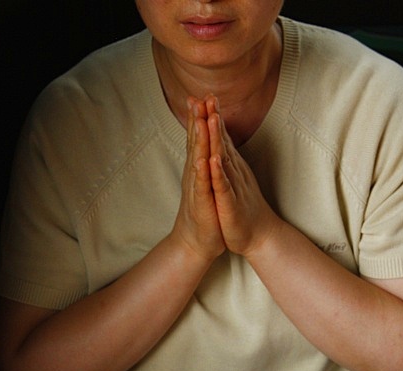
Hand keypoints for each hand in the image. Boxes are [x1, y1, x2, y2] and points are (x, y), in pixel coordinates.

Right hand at [171, 97, 225, 263]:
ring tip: (200, 120)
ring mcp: (197, 189)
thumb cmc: (205, 214)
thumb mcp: (206, 185)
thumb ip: (205, 165)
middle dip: (197, 121)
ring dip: (199, 141)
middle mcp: (195, 175)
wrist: (196, 243)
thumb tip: (206, 147)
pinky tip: (203, 160)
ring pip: (197, 159)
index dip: (200, 118)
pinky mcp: (201, 204)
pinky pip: (202, 186)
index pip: (199, 140)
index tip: (202, 96)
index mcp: (199, 170)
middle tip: (197, 97)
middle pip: (196, 144)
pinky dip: (203, 172)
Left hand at [204, 95, 279, 256]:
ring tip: (211, 117)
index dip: (213, 117)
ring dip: (217, 139)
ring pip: (224, 159)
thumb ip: (229, 162)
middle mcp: (234, 173)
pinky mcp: (231, 204)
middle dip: (214, 119)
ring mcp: (233, 187)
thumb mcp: (233, 182)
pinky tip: (213, 160)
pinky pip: (224, 187)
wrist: (259, 236)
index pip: (221, 139)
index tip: (204, 96)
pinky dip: (218, 173)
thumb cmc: (244, 210)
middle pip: (222, 142)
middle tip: (207, 96)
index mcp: (231, 168)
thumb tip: (224, 145)